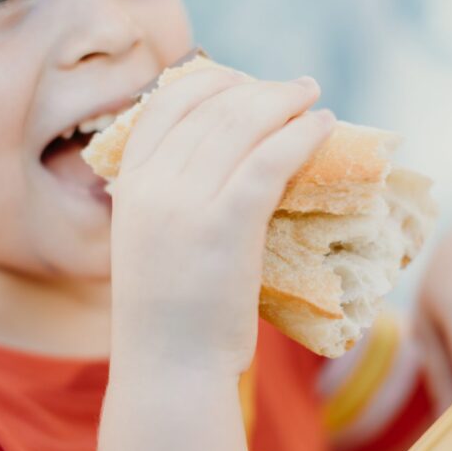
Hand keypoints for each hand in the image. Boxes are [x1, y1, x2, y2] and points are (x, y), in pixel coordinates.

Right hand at [108, 68, 334, 377]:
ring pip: (242, 125)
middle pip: (210, 109)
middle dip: (257, 89)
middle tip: (293, 88)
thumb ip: (172, 201)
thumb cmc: (170, 317)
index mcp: (129, 186)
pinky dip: (300, 135)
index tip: (240, 81)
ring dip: (284, 102)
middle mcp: (152, 185)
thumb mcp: (152, 244)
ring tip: (312, 97)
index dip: (207, 82)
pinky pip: (269, 159)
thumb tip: (224, 163)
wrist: (170, 369)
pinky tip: (322, 126)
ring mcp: (186, 202)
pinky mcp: (226, 223)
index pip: (164, 106)